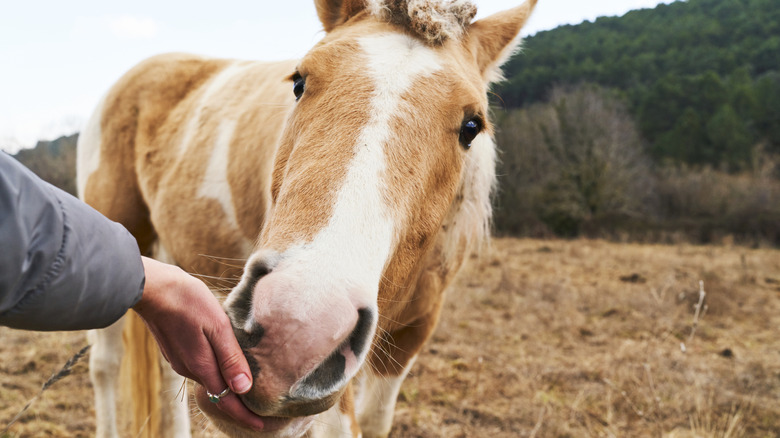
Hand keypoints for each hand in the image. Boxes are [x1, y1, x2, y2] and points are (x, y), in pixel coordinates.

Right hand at [132, 256, 263, 430]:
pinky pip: (201, 369)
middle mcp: (189, 369)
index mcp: (202, 366)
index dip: (245, 416)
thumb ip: (230, 358)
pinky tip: (226, 364)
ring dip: (227, 387)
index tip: (263, 426)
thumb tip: (243, 389)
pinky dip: (216, 373)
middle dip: (239, 405)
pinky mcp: (176, 352)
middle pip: (219, 395)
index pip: (226, 402)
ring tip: (248, 388)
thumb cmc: (187, 301)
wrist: (152, 288)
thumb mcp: (217, 326)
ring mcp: (180, 361)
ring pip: (209, 380)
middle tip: (262, 410)